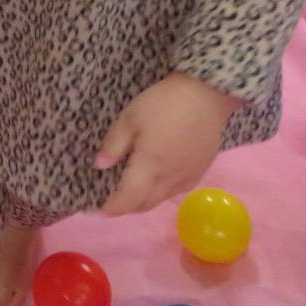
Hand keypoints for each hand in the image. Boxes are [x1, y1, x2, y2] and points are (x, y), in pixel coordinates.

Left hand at [96, 72, 240, 215]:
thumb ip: (114, 144)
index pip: (129, 199)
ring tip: (132, 191)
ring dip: (144, 201)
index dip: (113, 208)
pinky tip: (156, 180)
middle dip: (127, 207)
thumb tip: (100, 166)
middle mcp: (169, 178)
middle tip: (113, 200)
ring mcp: (187, 177)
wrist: (205, 96)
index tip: (100, 209)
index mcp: (150, 165)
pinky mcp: (199, 172)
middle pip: (145, 205)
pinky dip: (161, 193)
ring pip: (161, 199)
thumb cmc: (163, 103)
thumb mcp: (130, 117)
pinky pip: (176, 191)